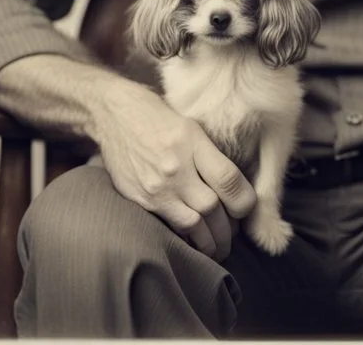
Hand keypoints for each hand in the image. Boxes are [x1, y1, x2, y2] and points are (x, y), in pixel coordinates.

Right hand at [92, 80, 256, 260]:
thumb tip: (236, 189)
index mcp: (192, 142)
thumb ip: (214, 156)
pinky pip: (167, 227)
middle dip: (227, 229)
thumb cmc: (161, 119)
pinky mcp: (138, 200)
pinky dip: (184, 237)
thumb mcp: (193, 127)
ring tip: (217, 247)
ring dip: (208, 241)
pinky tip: (193, 240)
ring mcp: (155, 187)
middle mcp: (174, 167)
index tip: (246, 209)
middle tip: (233, 237)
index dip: (244, 201)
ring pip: (191, 225)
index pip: (228, 179)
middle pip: (211, 208)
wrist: (116, 115)